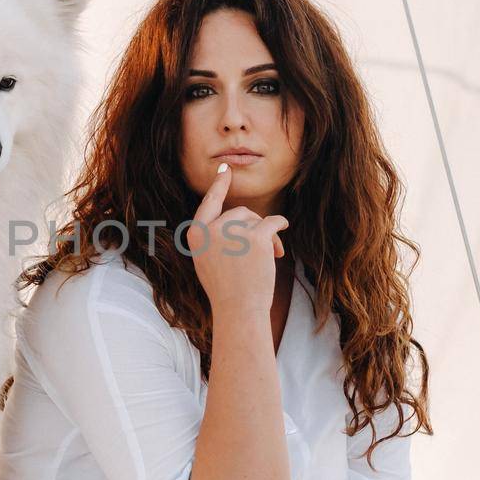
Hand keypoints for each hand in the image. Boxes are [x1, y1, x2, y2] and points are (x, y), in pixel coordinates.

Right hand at [185, 163, 287, 315]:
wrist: (238, 310)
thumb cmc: (225, 290)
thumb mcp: (208, 260)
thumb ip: (215, 237)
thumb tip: (239, 216)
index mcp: (196, 234)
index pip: (209, 203)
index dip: (218, 186)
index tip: (225, 170)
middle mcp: (211, 229)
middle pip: (239, 212)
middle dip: (253, 226)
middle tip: (264, 248)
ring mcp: (232, 231)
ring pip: (256, 220)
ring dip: (267, 234)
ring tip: (272, 255)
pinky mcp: (255, 236)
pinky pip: (272, 223)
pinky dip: (280, 226)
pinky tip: (283, 233)